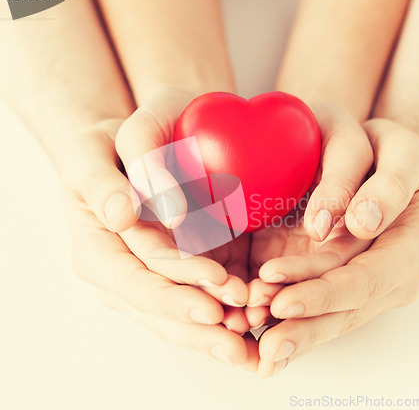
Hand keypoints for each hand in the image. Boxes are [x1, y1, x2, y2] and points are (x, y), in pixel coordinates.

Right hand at [59, 100, 251, 366]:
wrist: (118, 156)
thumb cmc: (101, 153)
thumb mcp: (89, 157)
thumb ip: (102, 184)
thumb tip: (121, 216)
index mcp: (97, 255)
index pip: (137, 282)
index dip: (174, 294)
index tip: (213, 297)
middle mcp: (124, 277)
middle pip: (164, 312)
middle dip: (202, 327)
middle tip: (240, 337)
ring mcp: (154, 280)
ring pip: (184, 315)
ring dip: (217, 331)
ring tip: (252, 340)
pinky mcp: (180, 273)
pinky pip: (202, 298)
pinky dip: (226, 311)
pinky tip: (253, 320)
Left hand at [253, 118, 418, 376]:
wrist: (379, 159)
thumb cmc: (389, 151)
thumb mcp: (398, 154)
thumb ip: (385, 187)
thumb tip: (362, 224)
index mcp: (413, 246)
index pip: (368, 278)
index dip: (325, 292)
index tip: (281, 302)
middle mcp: (393, 276)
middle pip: (346, 309)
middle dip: (303, 327)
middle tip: (261, 343)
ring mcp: (367, 284)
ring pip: (330, 315)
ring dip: (293, 330)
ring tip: (253, 339)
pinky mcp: (340, 282)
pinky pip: (319, 307)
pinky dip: (291, 321)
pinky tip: (260, 333)